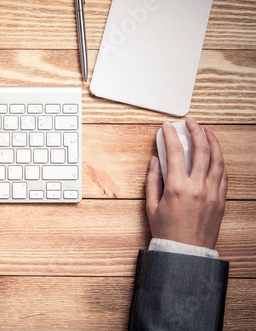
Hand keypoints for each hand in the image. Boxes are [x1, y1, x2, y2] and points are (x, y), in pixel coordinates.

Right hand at [146, 118, 227, 248]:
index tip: (167, 127)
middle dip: (195, 131)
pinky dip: (219, 160)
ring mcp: (212, 193)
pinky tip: (216, 154)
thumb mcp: (151, 205)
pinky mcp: (220, 200)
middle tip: (190, 122)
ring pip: (217, 159)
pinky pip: (223, 174)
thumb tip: (155, 161)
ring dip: (213, 141)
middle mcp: (197, 187)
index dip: (170, 136)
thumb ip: (152, 180)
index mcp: (177, 187)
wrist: (185, 252)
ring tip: (207, 131)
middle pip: (201, 150)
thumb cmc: (166, 231)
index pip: (175, 152)